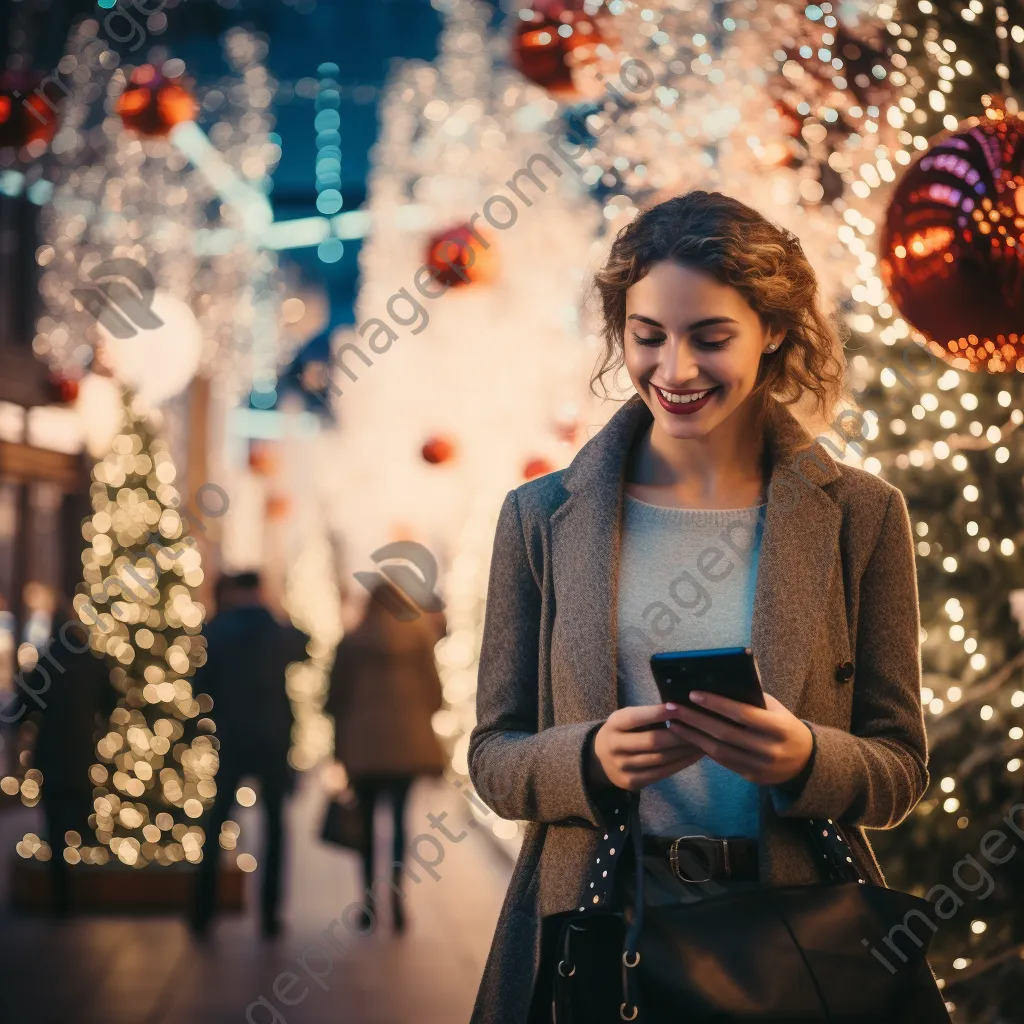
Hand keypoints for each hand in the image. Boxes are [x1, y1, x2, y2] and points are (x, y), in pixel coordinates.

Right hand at [590, 704, 703, 792]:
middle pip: (653, 741)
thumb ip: (646, 715)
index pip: (636, 718)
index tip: (679, 707)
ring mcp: (623, 767)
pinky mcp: (632, 782)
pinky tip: (694, 756)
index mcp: (614, 724)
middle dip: (680, 735)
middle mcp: (615, 746)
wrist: (600, 759)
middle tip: (700, 729)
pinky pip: (662, 773)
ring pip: (661, 759)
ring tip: (703, 741)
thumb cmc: (622, 731)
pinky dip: (681, 763)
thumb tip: (680, 708)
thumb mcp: (626, 718)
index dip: (658, 713)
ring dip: (685, 750)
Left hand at [666, 692, 812, 786]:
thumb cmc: (784, 725)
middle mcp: (770, 749)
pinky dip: (703, 748)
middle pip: (725, 733)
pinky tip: (688, 737)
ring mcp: (760, 766)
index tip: (693, 694)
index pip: (742, 713)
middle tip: (673, 707)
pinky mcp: (751, 777)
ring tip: (673, 723)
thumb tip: (719, 681)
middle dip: (696, 719)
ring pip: (720, 751)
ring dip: (693, 736)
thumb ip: (753, 696)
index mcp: (779, 727)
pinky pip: (723, 762)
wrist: (806, 761)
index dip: (716, 703)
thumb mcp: (776, 708)